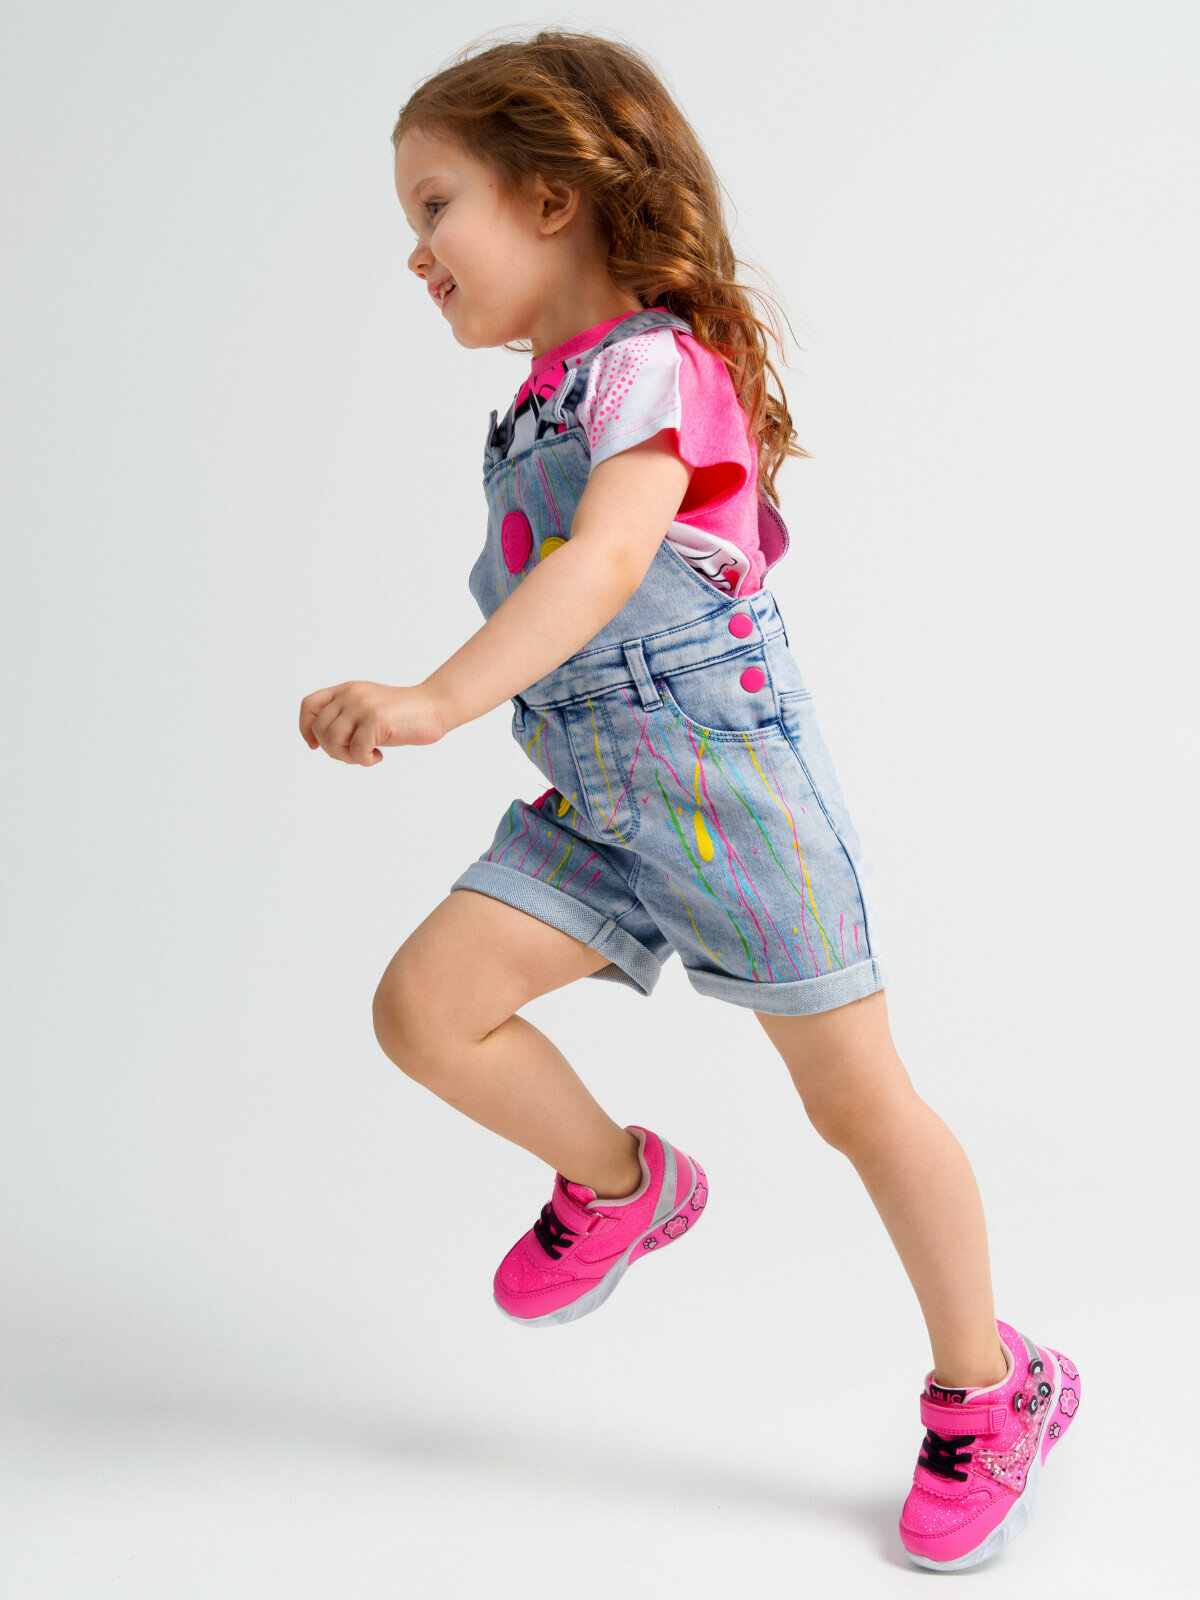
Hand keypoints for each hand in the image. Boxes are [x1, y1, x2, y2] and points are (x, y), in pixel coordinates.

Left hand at [299, 680, 445, 765]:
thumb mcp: (366, 711)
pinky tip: (378, 756)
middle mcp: (351, 694)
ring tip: (366, 756)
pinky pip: (356, 750)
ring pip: (333, 740)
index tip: (315, 746)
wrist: (434, 707)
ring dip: (347, 757)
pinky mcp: (377, 719)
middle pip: (320, 729)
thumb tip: (319, 742)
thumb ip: (345, 719)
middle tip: (354, 755)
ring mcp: (364, 705)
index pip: (309, 705)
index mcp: (346, 690)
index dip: (306, 728)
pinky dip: (364, 760)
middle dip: (332, 750)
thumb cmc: (401, 716)